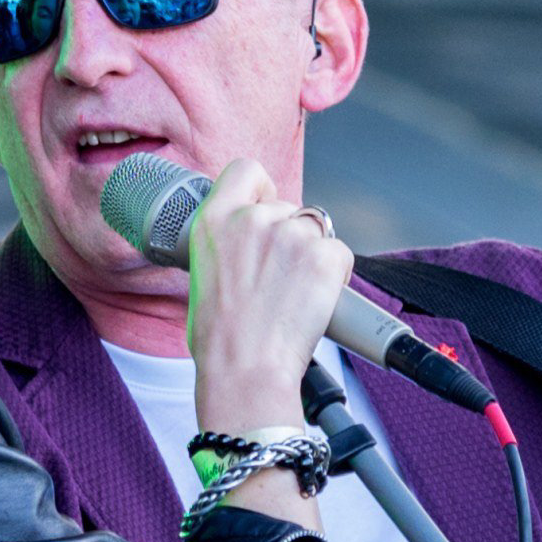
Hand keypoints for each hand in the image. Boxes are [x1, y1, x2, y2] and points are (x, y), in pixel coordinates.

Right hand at [185, 160, 351, 435]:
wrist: (244, 370)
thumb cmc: (220, 340)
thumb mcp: (201, 277)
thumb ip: (227, 248)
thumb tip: (249, 251)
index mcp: (214, 222)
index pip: (246, 171)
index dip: (262, 189)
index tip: (267, 207)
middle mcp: (252, 219)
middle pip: (289, 208)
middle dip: (291, 238)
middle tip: (283, 280)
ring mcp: (290, 234)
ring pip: (317, 231)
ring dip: (314, 258)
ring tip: (297, 297)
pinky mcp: (324, 255)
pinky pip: (340, 253)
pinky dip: (336, 276)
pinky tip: (317, 302)